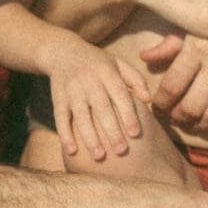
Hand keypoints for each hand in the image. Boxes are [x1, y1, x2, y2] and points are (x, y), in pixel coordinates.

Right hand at [50, 40, 150, 159]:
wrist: (62, 51)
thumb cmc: (97, 62)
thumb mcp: (117, 63)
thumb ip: (135, 79)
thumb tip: (149, 99)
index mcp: (107, 72)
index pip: (120, 95)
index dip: (128, 114)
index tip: (136, 134)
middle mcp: (89, 81)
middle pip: (101, 108)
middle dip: (111, 131)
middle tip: (121, 151)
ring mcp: (72, 90)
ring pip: (81, 116)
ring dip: (89, 137)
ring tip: (99, 156)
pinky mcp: (58, 98)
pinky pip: (61, 118)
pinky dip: (65, 134)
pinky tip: (72, 151)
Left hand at [141, 33, 207, 134]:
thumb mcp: (196, 23)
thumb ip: (170, 44)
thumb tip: (145, 58)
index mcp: (197, 47)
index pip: (171, 87)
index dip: (160, 104)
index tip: (158, 107)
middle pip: (190, 108)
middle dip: (178, 118)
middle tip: (175, 117)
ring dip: (200, 126)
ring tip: (194, 122)